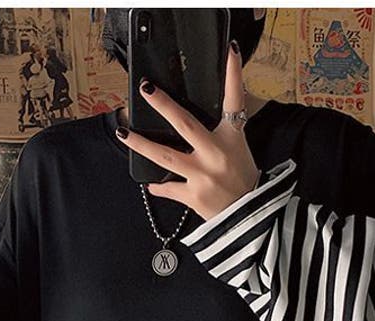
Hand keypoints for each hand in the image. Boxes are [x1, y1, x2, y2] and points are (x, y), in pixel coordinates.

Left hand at [115, 40, 260, 220]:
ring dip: (142, 144)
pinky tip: (150, 182)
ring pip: (165, 156)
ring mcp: (202, 176)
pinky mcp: (193, 196)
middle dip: (164, 105)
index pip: (235, 100)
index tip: (230, 50)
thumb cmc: (243, 180)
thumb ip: (223, 130)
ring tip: (125, 134)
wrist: (250, 216)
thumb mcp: (239, 149)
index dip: (233, 74)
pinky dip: (159, 186)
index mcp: (232, 138)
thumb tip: (197, 116)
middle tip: (147, 89)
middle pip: (185, 124)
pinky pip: (169, 188)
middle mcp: (216, 154)